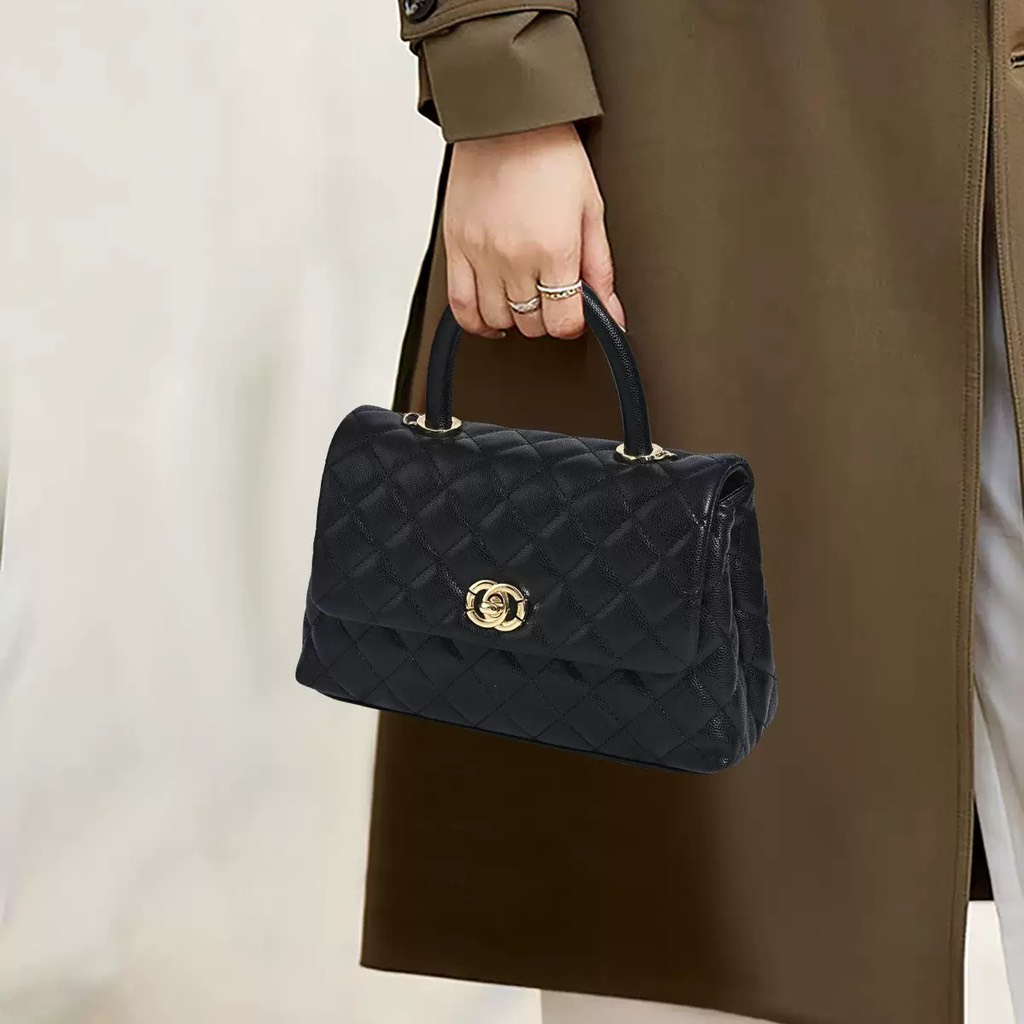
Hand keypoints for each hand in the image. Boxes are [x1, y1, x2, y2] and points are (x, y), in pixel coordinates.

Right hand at [443, 123, 624, 340]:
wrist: (507, 117)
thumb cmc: (552, 154)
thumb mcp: (591, 211)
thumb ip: (600, 269)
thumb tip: (611, 314)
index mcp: (554, 249)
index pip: (563, 321)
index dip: (573, 323)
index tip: (575, 311)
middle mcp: (515, 258)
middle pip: (531, 324)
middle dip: (546, 318)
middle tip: (552, 297)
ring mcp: (481, 255)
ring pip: (497, 319)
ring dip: (515, 318)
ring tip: (525, 300)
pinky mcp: (456, 247)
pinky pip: (460, 306)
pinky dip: (476, 321)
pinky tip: (492, 318)